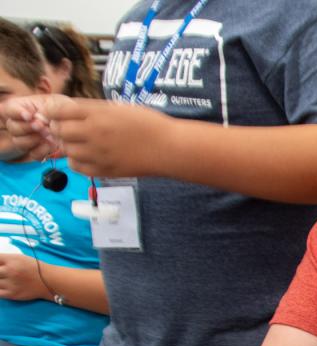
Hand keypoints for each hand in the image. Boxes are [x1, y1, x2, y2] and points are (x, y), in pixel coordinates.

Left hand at [0, 253, 50, 301]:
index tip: (1, 267)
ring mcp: (10, 283)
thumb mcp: (19, 258)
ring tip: (6, 281)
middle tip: (3, 275)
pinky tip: (4, 288)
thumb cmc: (34, 268)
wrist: (50, 281)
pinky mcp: (12, 294)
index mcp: (11, 260)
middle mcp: (10, 271)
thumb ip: (4, 260)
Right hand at [1, 95, 59, 160]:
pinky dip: (42, 151)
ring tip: (49, 135)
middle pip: (12, 127)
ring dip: (34, 139)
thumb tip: (38, 118)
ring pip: (19, 142)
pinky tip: (51, 145)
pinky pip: (33, 154)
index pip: (8, 109)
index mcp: (23, 108)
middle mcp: (21, 123)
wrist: (78, 125)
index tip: (29, 116)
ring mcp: (27, 138)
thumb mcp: (58, 103)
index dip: (16, 113)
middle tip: (43, 126)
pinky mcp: (37, 150)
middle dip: (28, 127)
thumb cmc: (65, 110)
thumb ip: (47, 108)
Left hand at [26, 96, 172, 177]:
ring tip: (80, 143)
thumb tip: (69, 112)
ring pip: (67, 150)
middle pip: (59, 131)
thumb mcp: (119, 108)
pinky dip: (76, 161)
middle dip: (59, 128)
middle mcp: (94, 133)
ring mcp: (98, 154)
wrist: (168, 148)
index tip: (54, 114)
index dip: (52, 112)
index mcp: (98, 114)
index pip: (60, 111)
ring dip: (69, 146)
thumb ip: (93, 110)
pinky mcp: (104, 170)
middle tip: (67, 128)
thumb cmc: (148, 124)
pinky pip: (77, 167)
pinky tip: (86, 157)